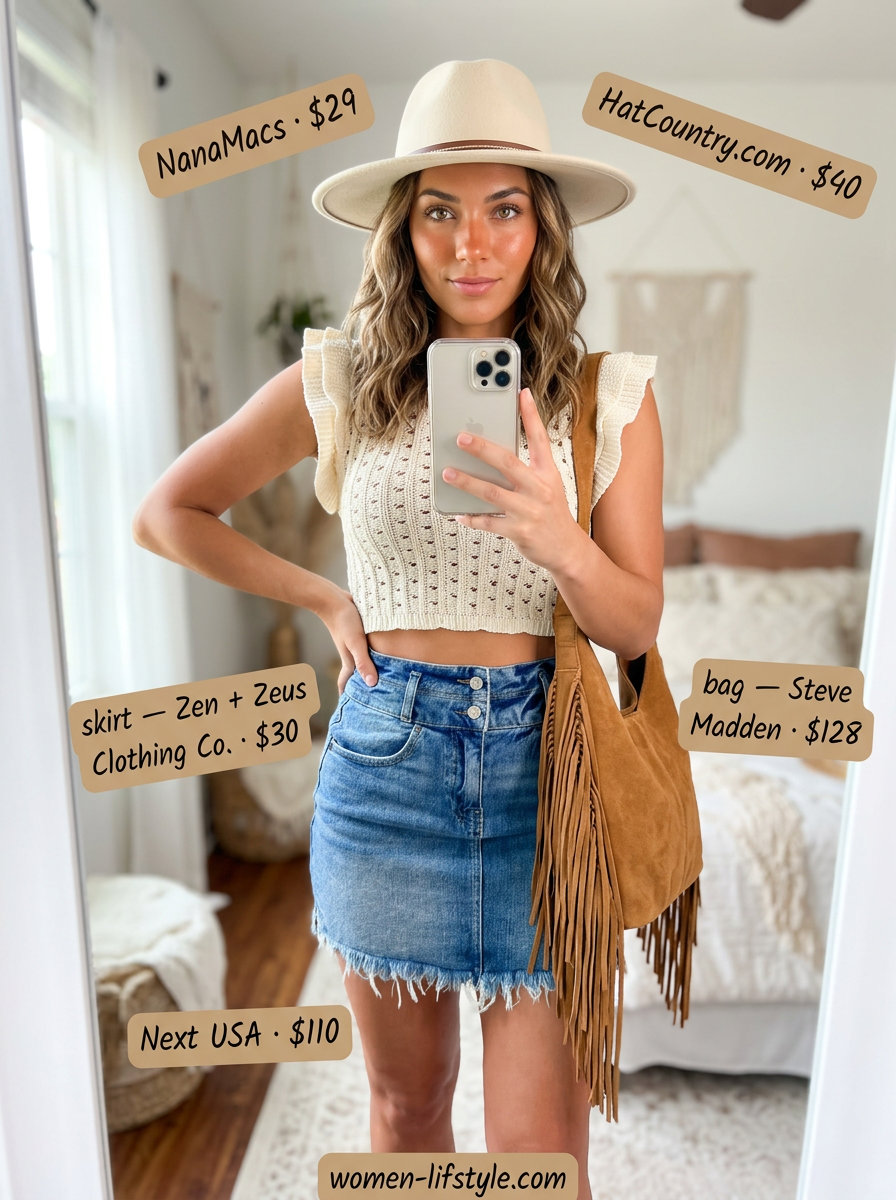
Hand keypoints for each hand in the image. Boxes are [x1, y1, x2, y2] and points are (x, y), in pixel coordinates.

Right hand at [315, 582, 377, 692]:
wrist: (334, 599)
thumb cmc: (344, 621)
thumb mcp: (355, 643)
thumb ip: (363, 662)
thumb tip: (371, 684)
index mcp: (350, 662)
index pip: (346, 684)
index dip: (347, 697)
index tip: (349, 711)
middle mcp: (353, 656)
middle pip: (357, 676)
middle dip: (361, 688)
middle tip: (371, 701)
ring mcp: (356, 646)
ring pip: (364, 663)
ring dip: (369, 672)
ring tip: (380, 682)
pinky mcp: (361, 635)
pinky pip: (368, 651)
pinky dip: (374, 657)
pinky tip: (384, 656)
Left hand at [443, 388, 585, 572]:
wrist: (567, 550)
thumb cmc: (551, 513)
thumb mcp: (548, 485)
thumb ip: (526, 469)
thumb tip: (493, 452)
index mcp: (547, 473)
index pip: (539, 438)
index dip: (530, 415)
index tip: (520, 392)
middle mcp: (539, 489)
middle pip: (507, 463)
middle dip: (482, 449)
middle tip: (461, 438)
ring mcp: (529, 511)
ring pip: (492, 493)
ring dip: (467, 482)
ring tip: (447, 473)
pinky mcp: (520, 531)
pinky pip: (489, 523)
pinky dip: (472, 518)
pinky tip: (459, 514)